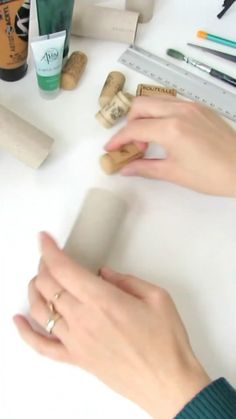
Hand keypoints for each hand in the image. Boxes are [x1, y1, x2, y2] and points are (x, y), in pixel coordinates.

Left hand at [14, 232, 209, 418]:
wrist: (169, 382)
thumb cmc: (166, 343)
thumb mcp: (157, 297)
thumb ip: (127, 280)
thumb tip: (106, 274)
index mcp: (103, 300)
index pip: (64, 269)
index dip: (49, 250)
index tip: (44, 240)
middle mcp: (84, 319)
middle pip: (48, 285)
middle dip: (44, 266)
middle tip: (50, 257)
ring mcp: (76, 341)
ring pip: (40, 310)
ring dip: (34, 290)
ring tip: (39, 279)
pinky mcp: (76, 358)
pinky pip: (42, 346)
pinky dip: (25, 332)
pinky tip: (19, 321)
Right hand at [105, 96, 235, 196]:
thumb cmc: (210, 176)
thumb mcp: (174, 173)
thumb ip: (145, 167)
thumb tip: (124, 169)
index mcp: (171, 129)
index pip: (134, 129)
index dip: (118, 140)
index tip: (110, 150)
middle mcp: (179, 110)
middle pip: (140, 105)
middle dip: (129, 123)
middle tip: (134, 145)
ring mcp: (191, 106)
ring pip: (156, 100)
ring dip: (145, 115)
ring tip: (149, 138)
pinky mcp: (200, 107)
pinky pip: (172, 102)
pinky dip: (160, 113)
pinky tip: (166, 132)